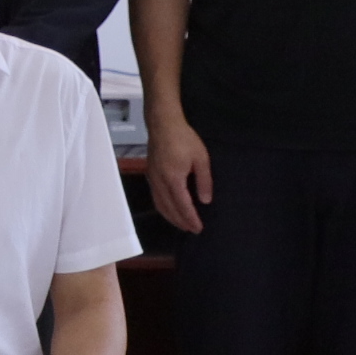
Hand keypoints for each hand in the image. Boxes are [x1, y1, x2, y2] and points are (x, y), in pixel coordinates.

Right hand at [145, 112, 212, 236]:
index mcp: (173, 179)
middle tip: (191, 230)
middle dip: (180, 221)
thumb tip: (205, 200)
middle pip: (169, 208)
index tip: (198, 228)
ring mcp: (152, 179)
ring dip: (170, 217)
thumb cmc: (184, 139)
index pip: (182, 205)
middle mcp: (160, 182)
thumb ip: (204, 181)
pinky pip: (155, 197)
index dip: (191, 218)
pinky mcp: (150, 174)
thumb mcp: (201, 159)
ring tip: (181, 224)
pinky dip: (163, 207)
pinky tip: (169, 208)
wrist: (163, 124)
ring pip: (159, 204)